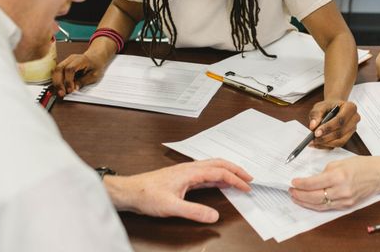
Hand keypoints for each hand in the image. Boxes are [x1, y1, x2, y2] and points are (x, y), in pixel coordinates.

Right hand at [52, 53, 105, 95]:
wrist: (96, 58)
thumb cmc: (96, 66)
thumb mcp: (94, 75)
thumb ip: (83, 81)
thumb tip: (74, 88)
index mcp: (80, 60)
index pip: (70, 69)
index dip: (68, 80)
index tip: (70, 90)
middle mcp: (71, 59)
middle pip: (59, 69)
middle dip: (58, 83)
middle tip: (61, 93)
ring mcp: (66, 61)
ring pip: (56, 71)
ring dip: (56, 82)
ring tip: (60, 92)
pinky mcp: (64, 65)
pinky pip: (57, 72)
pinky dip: (56, 80)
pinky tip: (59, 87)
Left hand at [106, 159, 252, 222]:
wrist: (129, 191)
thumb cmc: (146, 195)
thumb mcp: (171, 207)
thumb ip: (194, 211)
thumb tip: (213, 216)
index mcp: (190, 172)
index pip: (219, 172)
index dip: (235, 179)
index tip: (247, 187)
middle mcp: (190, 168)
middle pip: (219, 164)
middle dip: (236, 170)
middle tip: (249, 178)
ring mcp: (186, 172)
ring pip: (213, 166)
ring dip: (227, 171)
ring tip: (239, 179)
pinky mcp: (182, 177)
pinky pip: (205, 173)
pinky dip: (217, 176)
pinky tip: (220, 183)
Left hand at [290, 156, 379, 210]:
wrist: (378, 175)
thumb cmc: (360, 165)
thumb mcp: (339, 162)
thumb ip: (324, 172)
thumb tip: (310, 179)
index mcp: (339, 176)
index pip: (314, 183)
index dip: (301, 184)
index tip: (293, 182)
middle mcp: (341, 190)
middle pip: (315, 197)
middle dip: (300, 195)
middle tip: (291, 191)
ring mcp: (345, 199)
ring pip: (320, 205)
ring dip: (306, 202)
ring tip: (296, 197)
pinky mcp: (347, 205)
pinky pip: (328, 207)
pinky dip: (317, 205)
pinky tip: (309, 201)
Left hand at [308, 100, 359, 147]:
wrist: (333, 108)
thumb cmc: (328, 106)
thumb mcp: (320, 106)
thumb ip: (316, 114)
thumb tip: (313, 126)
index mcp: (350, 107)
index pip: (340, 120)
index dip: (328, 128)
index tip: (316, 133)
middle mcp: (354, 119)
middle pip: (341, 132)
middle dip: (326, 137)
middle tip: (313, 139)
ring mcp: (352, 129)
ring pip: (340, 141)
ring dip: (326, 143)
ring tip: (314, 142)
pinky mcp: (348, 137)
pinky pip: (338, 145)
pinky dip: (326, 146)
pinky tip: (317, 144)